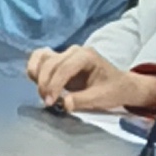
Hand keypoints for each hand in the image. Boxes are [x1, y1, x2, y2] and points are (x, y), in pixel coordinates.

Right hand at [30, 45, 155, 115]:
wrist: (120, 85)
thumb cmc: (113, 90)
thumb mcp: (102, 98)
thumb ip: (82, 100)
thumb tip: (64, 105)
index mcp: (86, 56)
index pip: (63, 67)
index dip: (54, 85)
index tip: (51, 102)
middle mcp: (74, 51)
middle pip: (49, 63)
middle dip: (45, 83)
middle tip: (47, 103)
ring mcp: (65, 53)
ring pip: (40, 58)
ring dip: (37, 76)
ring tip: (43, 94)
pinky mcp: (58, 60)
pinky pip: (40, 60)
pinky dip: (35, 71)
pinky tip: (40, 86)